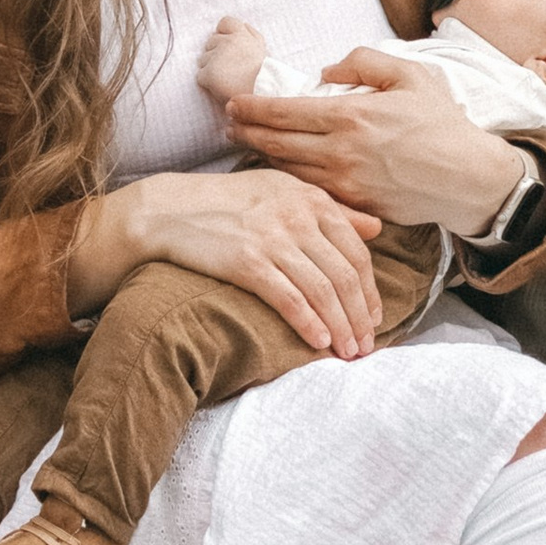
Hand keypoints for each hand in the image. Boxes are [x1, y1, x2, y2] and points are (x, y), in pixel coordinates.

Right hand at [70, 167, 386, 354]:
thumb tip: (376, 228)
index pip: (356, 251)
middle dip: (361, 316)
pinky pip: (289, 299)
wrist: (170, 208)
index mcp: (311, 199)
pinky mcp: (248, 262)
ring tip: (348, 352)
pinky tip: (319, 342)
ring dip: (341, 327)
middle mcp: (297, 217)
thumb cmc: (228, 201)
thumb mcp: (283, 192)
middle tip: (367, 345)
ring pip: (322, 291)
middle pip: (345, 275)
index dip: (370, 290)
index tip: (375, 317)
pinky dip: (309, 323)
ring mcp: (273, 239)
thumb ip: (331, 209)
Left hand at [193, 15, 267, 106]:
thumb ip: (252, 35)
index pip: (225, 22)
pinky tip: (221, 87)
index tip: (230, 47)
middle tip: (231, 69)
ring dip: (211, 68)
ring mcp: (218, 57)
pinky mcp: (210, 74)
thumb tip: (243, 24)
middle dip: (217, 54)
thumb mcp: (262, 50)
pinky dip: (207, 83)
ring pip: (203, 59)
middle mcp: (229, 42)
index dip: (224, 33)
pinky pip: (200, 76)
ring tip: (228, 79)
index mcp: (242, 35)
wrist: (263, 98)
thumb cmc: (262, 76)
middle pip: (210, 42)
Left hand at [226, 44, 531, 239]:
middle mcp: (341, 152)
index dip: (252, 108)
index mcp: (351, 115)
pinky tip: (282, 173)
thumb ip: (364, 62)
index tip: (233, 104)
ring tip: (247, 147)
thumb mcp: (410, 75)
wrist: (468, 177)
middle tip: (228, 126)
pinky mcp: (355, 205)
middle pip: (276, 144)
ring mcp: (346, 183)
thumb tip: (326, 70)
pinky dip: (292, 182)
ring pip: (289, 171)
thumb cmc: (442, 123)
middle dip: (246, 134)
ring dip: (263, 159)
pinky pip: (312, 192)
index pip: (284, 112)